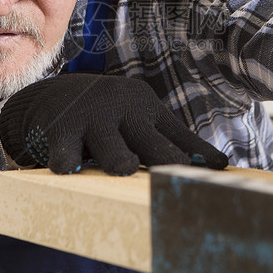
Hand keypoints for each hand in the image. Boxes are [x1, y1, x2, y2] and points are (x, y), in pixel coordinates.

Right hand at [0, 72, 228, 174]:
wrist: (51, 97)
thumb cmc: (107, 116)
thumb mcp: (140, 120)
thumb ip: (174, 141)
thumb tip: (222, 165)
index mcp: (147, 107)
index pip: (176, 135)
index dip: (197, 154)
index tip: (220, 170)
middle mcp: (122, 109)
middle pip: (147, 138)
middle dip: (163, 155)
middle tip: (178, 175)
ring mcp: (91, 118)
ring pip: (108, 143)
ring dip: (116, 155)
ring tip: (124, 167)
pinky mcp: (61, 130)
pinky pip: (64, 149)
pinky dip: (65, 160)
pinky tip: (66, 168)